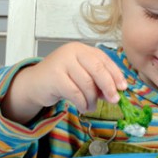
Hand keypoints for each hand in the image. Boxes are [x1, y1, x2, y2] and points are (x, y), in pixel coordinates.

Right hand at [1, 42, 126, 122]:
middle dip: (108, 86)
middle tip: (114, 100)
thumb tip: (116, 91)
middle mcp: (72, 51)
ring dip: (93, 99)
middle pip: (98, 69)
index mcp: (82, 49)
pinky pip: (75, 92)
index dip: (116, 74)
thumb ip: (97, 80)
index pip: (104, 60)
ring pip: (87, 83)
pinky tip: (84, 108)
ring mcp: (62, 62)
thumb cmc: (62, 79)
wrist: (34, 84)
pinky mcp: (54, 76)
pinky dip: (82, 103)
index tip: (123, 87)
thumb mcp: (82, 76)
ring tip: (92, 107)